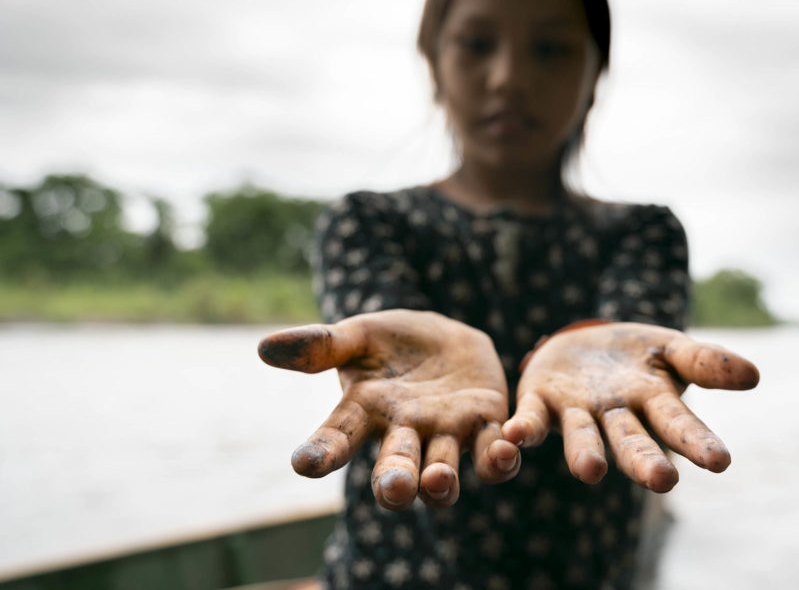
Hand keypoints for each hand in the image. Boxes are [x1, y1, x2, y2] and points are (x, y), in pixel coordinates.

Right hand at [257, 309, 519, 510]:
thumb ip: (322, 344)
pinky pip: (494, 451)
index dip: (321, 453)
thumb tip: (266, 347)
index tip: (303, 464)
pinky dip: (502, 457)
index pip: (337, 439)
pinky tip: (507, 449)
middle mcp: (404, 434)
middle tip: (395, 489)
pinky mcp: (487, 424)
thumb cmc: (390, 342)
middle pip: (395, 470)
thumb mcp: (358, 335)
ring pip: (444, 472)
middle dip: (395, 483)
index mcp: (366, 413)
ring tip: (440, 480)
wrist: (444, 338)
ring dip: (443, 482)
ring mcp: (446, 434)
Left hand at [502, 322, 758, 492]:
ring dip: (586, 455)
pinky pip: (531, 417)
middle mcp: (616, 415)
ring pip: (583, 437)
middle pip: (632, 442)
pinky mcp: (540, 399)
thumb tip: (754, 374)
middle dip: (645, 462)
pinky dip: (524, 428)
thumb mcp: (672, 347)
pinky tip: (515, 435)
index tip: (720, 461)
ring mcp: (578, 411)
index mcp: (653, 402)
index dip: (698, 442)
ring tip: (593, 471)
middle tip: (663, 482)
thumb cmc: (636, 354)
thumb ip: (706, 361)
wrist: (583, 342)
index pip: (679, 424)